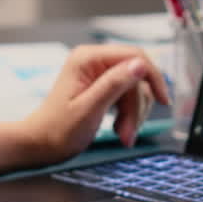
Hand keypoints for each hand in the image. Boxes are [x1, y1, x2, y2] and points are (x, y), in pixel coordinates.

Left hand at [21, 45, 169, 161]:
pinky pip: (126, 95)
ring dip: (133, 114)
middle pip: (135, 76)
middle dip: (137, 106)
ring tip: (123, 135)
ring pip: (133, 88)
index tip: (163, 101)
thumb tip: (140, 64)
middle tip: (129, 133)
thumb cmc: (57, 130)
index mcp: (88, 58)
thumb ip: (114, 84)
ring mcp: (97, 72)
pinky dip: (127, 114)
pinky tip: (120, 130)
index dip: (152, 77)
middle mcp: (93, 60)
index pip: (134, 56)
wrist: (40, 145)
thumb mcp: (89, 109)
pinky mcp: (100, 85)